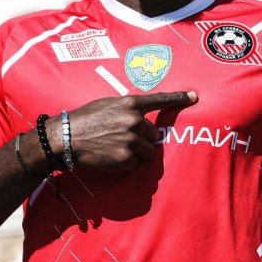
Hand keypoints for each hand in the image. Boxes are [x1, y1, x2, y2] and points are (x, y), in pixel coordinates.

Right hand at [48, 91, 196, 171]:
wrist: (67, 138)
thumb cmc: (84, 119)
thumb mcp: (107, 105)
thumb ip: (127, 110)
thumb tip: (142, 120)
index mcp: (130, 104)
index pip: (160, 100)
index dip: (179, 98)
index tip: (195, 97)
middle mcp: (134, 121)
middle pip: (153, 134)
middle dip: (142, 139)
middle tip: (121, 140)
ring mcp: (132, 140)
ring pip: (148, 151)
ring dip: (137, 153)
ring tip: (116, 149)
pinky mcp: (127, 158)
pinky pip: (137, 164)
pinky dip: (128, 163)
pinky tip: (111, 157)